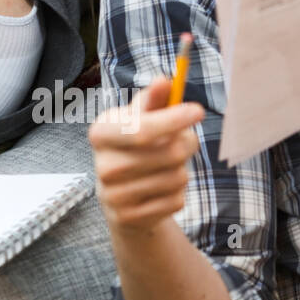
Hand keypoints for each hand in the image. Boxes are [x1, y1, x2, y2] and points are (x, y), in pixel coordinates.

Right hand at [88, 75, 204, 234]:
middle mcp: (103, 166)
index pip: (142, 129)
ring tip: (170, 166)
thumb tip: (163, 81)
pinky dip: (178, 192)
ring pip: (177, 177)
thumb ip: (153, 99)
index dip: (174, 119)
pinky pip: (176, 200)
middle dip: (187, 143)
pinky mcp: (129, 218)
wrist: (120, 195)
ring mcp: (113, 196)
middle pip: (168, 153)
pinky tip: (163, 188)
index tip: (198, 111)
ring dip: (183, 169)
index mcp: (101, 133)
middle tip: (187, 140)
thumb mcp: (139, 118)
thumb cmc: (134, 146)